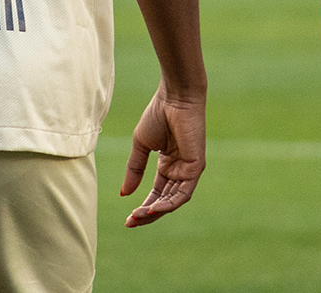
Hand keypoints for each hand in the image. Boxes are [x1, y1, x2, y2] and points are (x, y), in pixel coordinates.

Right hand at [121, 86, 204, 226]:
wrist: (174, 97)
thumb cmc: (158, 114)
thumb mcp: (141, 145)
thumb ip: (134, 169)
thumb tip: (124, 194)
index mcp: (168, 165)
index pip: (157, 193)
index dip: (143, 207)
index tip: (127, 218)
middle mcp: (180, 170)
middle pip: (165, 200)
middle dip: (147, 214)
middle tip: (130, 222)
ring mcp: (189, 170)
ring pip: (174, 200)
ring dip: (156, 211)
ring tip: (138, 217)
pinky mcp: (196, 167)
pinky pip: (183, 193)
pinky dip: (169, 203)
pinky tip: (153, 209)